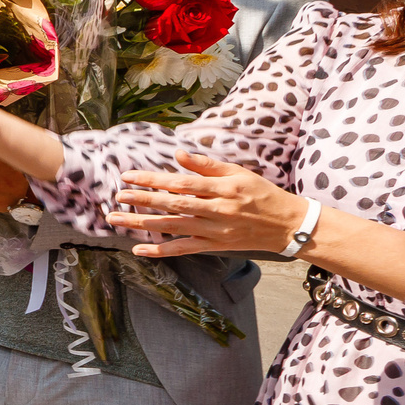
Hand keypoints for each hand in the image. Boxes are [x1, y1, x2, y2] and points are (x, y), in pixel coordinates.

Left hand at [107, 149, 303, 257]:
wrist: (288, 225)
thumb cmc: (262, 194)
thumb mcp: (238, 173)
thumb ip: (207, 165)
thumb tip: (177, 154)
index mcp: (223, 188)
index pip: (181, 183)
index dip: (153, 179)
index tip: (128, 176)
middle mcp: (217, 210)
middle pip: (173, 205)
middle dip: (142, 200)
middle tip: (117, 196)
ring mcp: (215, 230)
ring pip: (173, 227)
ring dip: (142, 224)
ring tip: (116, 219)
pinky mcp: (215, 246)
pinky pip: (183, 249)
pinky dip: (160, 251)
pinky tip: (138, 249)